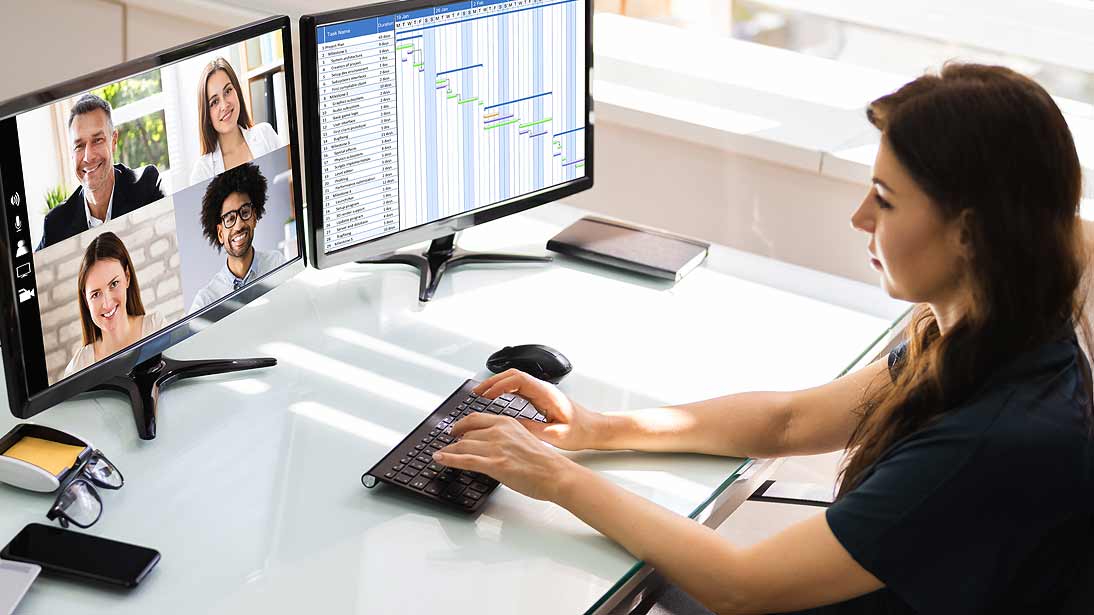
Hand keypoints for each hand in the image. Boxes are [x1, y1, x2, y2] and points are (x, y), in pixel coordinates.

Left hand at [434, 413, 577, 501]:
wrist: (556, 474)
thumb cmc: (545, 461)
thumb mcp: (524, 439)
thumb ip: (506, 437)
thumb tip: (491, 444)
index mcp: (507, 422)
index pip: (476, 418)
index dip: (461, 424)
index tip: (455, 429)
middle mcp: (499, 431)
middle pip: (467, 432)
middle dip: (454, 440)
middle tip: (447, 444)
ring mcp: (496, 447)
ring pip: (462, 445)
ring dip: (448, 451)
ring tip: (441, 454)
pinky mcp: (494, 464)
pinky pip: (464, 459)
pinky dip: (448, 458)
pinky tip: (439, 459)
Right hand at [473, 369, 602, 450]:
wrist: (595, 429)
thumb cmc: (581, 431)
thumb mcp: (555, 435)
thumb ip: (532, 430)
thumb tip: (510, 425)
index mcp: (547, 394)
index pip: (518, 380)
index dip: (499, 385)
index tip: (486, 395)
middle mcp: (543, 389)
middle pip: (513, 375)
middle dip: (492, 382)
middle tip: (476, 392)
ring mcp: (541, 392)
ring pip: (515, 380)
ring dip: (497, 385)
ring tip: (480, 394)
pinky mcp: (540, 398)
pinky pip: (518, 388)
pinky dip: (504, 390)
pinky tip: (495, 398)